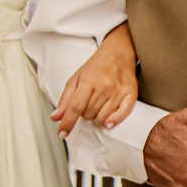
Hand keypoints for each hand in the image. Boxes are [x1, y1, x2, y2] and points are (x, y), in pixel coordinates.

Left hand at [52, 23, 137, 137]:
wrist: (118, 53)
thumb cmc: (96, 66)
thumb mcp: (76, 78)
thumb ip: (66, 99)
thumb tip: (56, 118)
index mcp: (89, 81)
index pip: (75, 107)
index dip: (67, 122)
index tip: (62, 133)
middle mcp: (104, 87)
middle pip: (88, 114)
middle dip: (84, 113)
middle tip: (87, 103)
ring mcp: (118, 91)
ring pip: (102, 118)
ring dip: (96, 117)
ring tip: (97, 105)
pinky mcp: (131, 94)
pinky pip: (121, 116)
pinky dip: (113, 122)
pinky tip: (108, 123)